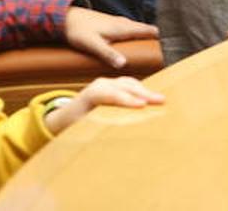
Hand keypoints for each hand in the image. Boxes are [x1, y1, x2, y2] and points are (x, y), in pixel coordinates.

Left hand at [44, 76, 164, 134]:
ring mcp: (107, 82)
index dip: (127, 100)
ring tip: (161, 99)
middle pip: (124, 86)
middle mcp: (100, 85)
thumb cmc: (74, 126)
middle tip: (160, 100)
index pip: (111, 94)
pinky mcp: (114, 84)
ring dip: (146, 91)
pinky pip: (130, 84)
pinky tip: (151, 97)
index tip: (142, 106)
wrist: (66, 116)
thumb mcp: (82, 130)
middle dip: (143, 93)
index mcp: (90, 95)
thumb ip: (95, 133)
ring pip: (129, 83)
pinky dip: (141, 90)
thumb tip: (111, 144)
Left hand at [64, 7, 158, 68]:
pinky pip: (131, 30)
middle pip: (146, 30)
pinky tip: (135, 44)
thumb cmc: (79, 31)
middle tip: (167, 53)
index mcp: (123, 28)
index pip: (149, 30)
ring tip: (154, 50)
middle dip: (156, 39)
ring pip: (138, 30)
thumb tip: (123, 65)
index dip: (161, 38)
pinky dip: (137, 36)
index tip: (172, 48)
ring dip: (146, 37)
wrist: (66, 17)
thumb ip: (108, 54)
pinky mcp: (112, 24)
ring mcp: (119, 22)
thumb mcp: (93, 44)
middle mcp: (124, 23)